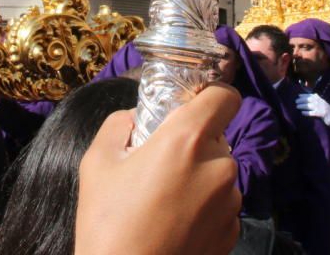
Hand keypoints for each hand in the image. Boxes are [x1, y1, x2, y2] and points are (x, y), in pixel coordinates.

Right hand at [76, 84, 242, 254]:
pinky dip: (204, 208)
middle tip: (159, 165)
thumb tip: (137, 118)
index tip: (189, 107)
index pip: (224, 96)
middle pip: (217, 137)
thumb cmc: (107, 223)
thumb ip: (120, 126)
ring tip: (164, 202)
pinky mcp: (233, 232)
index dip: (209, 96)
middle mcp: (219, 165)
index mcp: (188, 140)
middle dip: (193, 144)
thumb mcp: (97, 163)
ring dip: (199, 177)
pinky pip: (221, 205)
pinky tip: (174, 225)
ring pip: (219, 172)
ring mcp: (230, 202)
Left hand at [296, 93, 329, 135]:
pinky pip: (313, 113)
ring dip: (303, 106)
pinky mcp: (322, 114)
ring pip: (310, 106)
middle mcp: (322, 103)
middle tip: (296, 101)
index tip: (298, 96)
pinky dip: (307, 113)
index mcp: (322, 100)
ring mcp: (322, 108)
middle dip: (302, 100)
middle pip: (310, 100)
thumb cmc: (329, 113)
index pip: (312, 96)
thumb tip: (314, 94)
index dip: (305, 95)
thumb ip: (319, 100)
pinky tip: (302, 113)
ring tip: (297, 106)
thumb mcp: (325, 104)